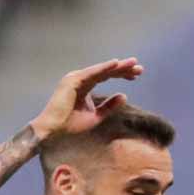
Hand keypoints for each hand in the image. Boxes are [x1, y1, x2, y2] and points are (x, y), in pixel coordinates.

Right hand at [29, 58, 143, 140]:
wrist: (54, 131)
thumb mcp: (96, 116)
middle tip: (140, 68)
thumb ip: (109, 106)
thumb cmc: (70, 125)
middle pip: (105, 71)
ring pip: (101, 70)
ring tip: (133, 64)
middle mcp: (80, 79)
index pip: (106, 76)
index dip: (121, 75)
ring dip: (117, 67)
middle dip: (123, 69)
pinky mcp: (72, 80)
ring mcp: (75, 78)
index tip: (136, 76)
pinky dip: (104, 68)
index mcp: (84, 85)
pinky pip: (92, 73)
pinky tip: (116, 64)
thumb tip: (124, 96)